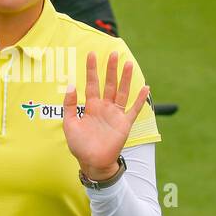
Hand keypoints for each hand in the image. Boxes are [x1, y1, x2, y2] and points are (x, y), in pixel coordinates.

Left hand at [63, 50, 149, 178]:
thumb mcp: (69, 124)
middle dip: (111, 69)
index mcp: (91, 106)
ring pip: (122, 92)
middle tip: (113, 53)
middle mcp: (105, 107)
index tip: (91, 54)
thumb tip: (71, 85)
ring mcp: (116, 114)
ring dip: (126, 78)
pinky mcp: (125, 124)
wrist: (92, 162)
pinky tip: (146, 87)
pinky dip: (140, 99)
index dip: (91, 70)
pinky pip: (134, 109)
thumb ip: (70, 105)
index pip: (92, 83)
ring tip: (128, 63)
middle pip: (109, 84)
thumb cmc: (79, 145)